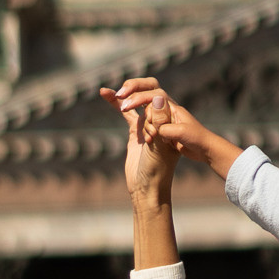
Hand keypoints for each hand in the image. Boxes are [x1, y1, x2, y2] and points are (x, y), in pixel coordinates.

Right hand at [106, 84, 179, 207]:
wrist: (147, 188)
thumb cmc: (159, 169)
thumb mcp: (160, 144)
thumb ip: (160, 121)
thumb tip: (158, 97)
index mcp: (173, 119)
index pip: (159, 98)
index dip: (145, 98)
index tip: (134, 109)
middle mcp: (162, 118)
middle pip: (149, 93)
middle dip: (136, 90)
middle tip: (123, 93)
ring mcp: (149, 123)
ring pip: (136, 102)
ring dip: (125, 95)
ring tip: (111, 93)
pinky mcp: (136, 131)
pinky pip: (127, 113)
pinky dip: (117, 104)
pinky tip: (105, 93)